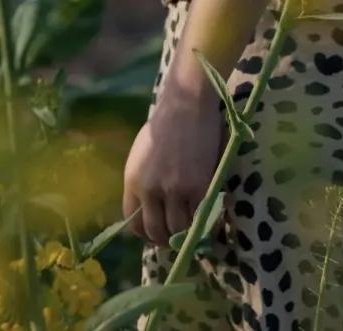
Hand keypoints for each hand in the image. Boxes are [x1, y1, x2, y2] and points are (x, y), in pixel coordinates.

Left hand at [122, 88, 225, 247]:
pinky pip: (201, 218)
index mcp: (133, 181)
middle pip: (155, 231)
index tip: (157, 234)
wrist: (187, 103)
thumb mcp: (142, 155)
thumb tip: (150, 208)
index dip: (146, 234)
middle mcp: (150, 190)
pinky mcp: (198, 187)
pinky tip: (209, 223)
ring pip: (179, 230)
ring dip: (186, 235)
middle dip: (166, 240)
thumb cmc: (166, 123)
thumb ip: (143, 182)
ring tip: (194, 232)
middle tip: (177, 239)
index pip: (133, 223)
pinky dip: (206, 225)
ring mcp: (175, 190)